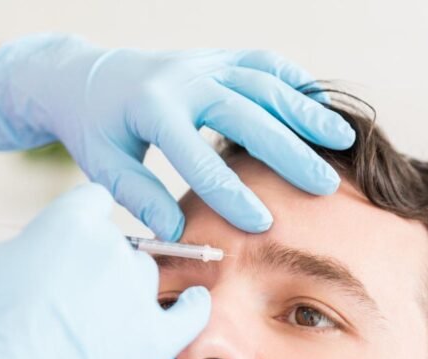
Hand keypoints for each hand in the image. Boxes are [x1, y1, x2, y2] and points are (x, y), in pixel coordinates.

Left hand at [0, 34, 355, 238]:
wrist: (85, 75)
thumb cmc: (94, 128)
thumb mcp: (102, 164)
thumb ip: (137, 195)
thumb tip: (174, 234)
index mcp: (151, 107)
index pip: (196, 156)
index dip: (229, 193)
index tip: (261, 224)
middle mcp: (184, 79)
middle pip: (245, 114)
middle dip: (287, 152)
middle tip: (323, 185)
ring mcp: (205, 63)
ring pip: (264, 82)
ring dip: (305, 111)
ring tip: (342, 140)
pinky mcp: (217, 57)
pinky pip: (263, 61)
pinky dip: (295, 80)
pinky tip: (322, 104)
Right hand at [0, 181, 209, 358]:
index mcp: (71, 222)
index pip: (90, 201)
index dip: (76, 221)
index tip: (64, 241)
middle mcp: (113, 251)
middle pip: (116, 243)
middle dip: (94, 264)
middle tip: (64, 298)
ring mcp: (138, 298)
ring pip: (144, 279)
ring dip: (126, 292)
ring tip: (93, 321)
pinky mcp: (155, 342)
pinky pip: (190, 315)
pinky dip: (193, 309)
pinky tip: (193, 304)